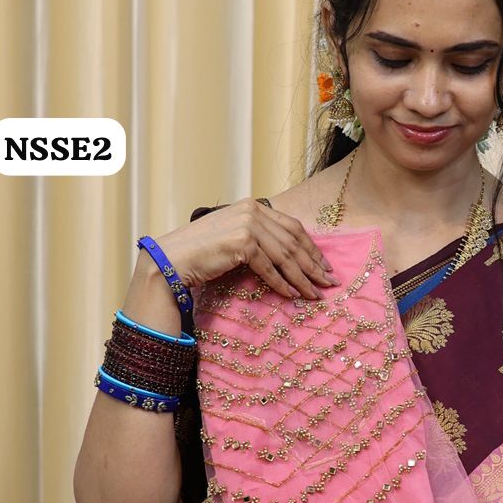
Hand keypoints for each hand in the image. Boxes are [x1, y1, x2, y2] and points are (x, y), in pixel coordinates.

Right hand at [154, 199, 339, 301]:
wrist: (173, 260)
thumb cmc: (202, 253)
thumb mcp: (236, 238)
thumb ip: (260, 239)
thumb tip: (291, 258)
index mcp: (253, 206)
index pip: (292, 227)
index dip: (311, 248)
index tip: (324, 265)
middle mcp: (251, 211)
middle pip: (293, 241)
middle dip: (313, 264)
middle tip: (329, 282)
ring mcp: (246, 225)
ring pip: (284, 256)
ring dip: (302, 278)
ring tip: (314, 294)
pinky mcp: (241, 243)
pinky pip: (269, 268)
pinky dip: (282, 283)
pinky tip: (292, 295)